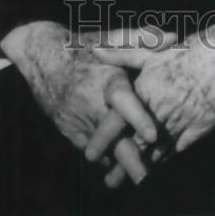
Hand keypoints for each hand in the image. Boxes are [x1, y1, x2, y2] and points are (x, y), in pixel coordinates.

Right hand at [0, 21, 174, 184]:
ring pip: (103, 149)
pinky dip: (108, 159)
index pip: (122, 101)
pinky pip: (92, 150)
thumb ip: (142, 38)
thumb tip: (172, 37)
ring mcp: (80, 121)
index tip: (153, 134)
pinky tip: (124, 169)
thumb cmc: (83, 45)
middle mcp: (92, 104)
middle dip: (129, 159)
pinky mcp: (71, 131)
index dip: (137, 117)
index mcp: (105, 80)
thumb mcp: (111, 37)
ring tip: (141, 178)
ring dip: (121, 164)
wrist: (42, 56)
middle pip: (113, 137)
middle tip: (146, 176)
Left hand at [90, 21, 214, 177]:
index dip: (103, 138)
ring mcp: (179, 123)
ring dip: (141, 167)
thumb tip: (95, 49)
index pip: (118, 121)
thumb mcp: (154, 50)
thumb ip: (123, 52)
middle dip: (120, 162)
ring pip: (154, 152)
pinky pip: (175, 151)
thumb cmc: (191, 51)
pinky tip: (157, 166)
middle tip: (109, 179)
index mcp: (145, 91)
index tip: (90, 153)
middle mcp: (159, 111)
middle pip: (134, 144)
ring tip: (130, 180)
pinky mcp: (196, 131)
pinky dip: (164, 160)